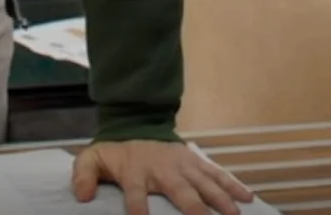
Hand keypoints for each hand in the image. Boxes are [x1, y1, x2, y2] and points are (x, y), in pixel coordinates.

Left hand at [72, 140, 253, 214]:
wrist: (136, 124)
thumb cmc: (115, 153)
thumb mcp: (91, 160)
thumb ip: (84, 176)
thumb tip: (82, 196)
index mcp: (136, 171)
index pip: (136, 193)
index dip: (138, 207)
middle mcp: (163, 169)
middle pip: (180, 191)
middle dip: (194, 208)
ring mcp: (183, 165)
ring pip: (205, 183)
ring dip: (220, 199)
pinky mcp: (195, 162)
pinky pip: (217, 174)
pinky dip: (233, 185)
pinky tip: (247, 198)